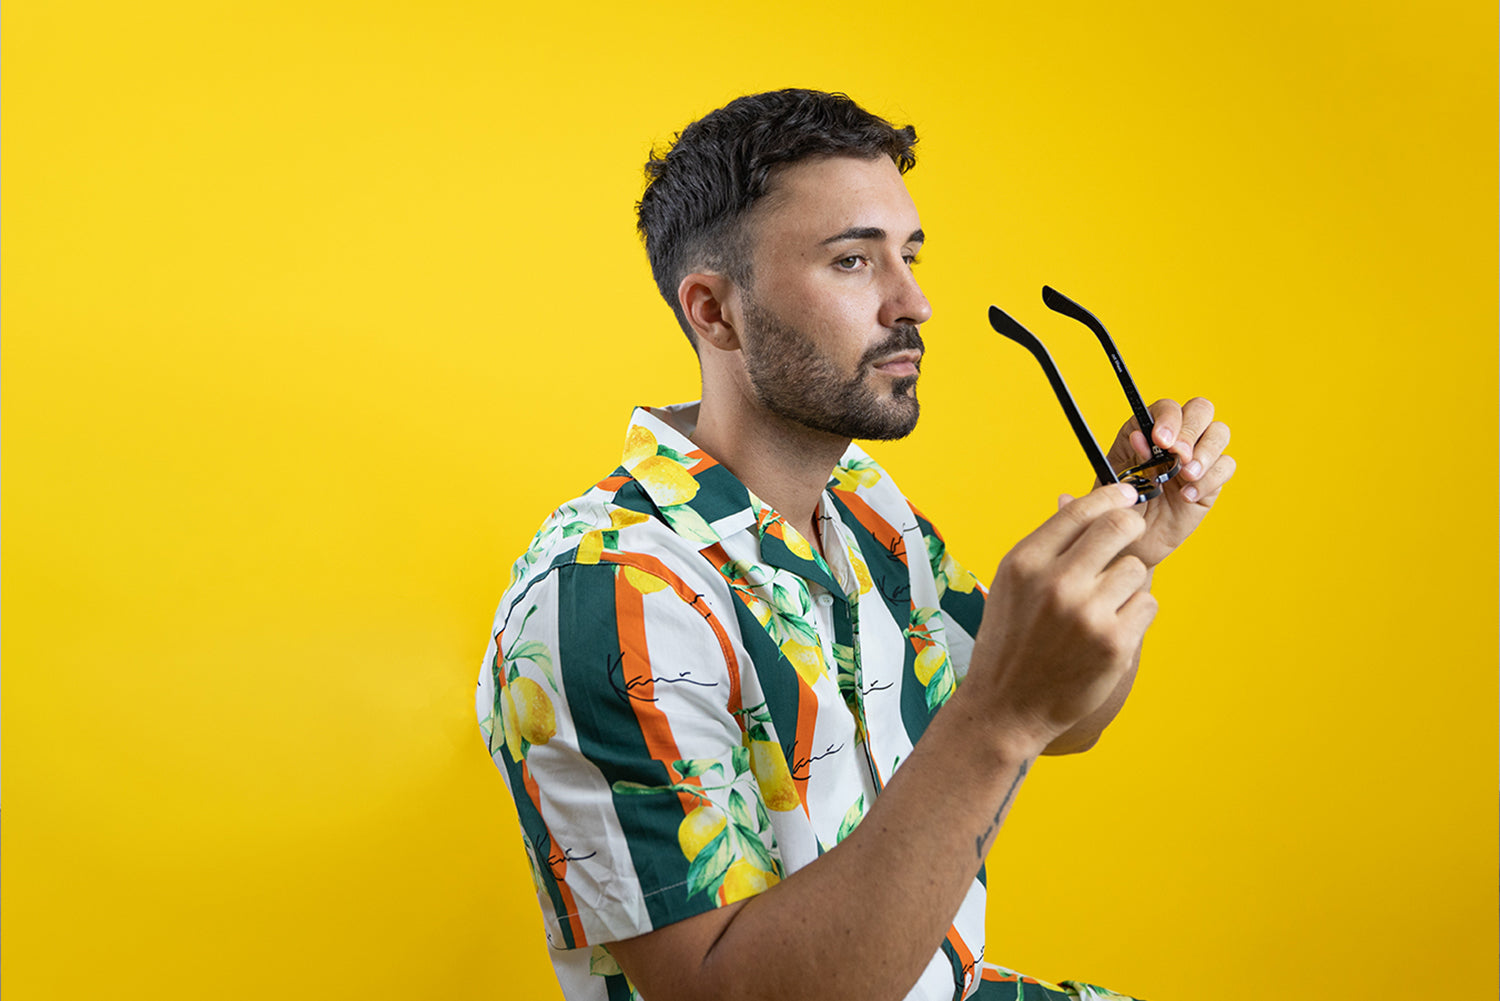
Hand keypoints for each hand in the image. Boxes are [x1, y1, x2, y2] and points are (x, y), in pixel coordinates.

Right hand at [965, 481, 1158, 752]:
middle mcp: (1056, 582)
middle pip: (1120, 527)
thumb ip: (1046, 545)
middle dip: (1130, 529)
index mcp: (1025, 562)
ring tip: (1101, 607)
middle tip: (1127, 542)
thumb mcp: (1011, 585)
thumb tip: (1074, 498)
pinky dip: (1134, 615)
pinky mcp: (1115, 643)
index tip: (1127, 496)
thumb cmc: (1010, 641)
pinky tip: (1108, 631)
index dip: (1111, 496)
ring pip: (1136, 569)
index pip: (1079, 510)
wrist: (1007, 707)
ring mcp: (1087, 613)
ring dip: (1127, 584)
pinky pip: (1147, 605)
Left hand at [1101, 396, 1233, 568]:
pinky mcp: (1213, 479)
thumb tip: (1139, 437)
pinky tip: (1187, 496)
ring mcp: (1198, 456)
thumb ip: (1128, 459)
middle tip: (1177, 455)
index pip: (1167, 408)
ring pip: (1219, 433)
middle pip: (1201, 410)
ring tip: (1185, 475)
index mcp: (1147, 428)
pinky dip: (1210, 479)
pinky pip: (1226, 467)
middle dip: (1190, 430)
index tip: (1159, 440)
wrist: (1131, 541)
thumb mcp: (1116, 482)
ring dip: (1206, 452)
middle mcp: (1177, 436)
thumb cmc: (1119, 507)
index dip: (1168, 418)